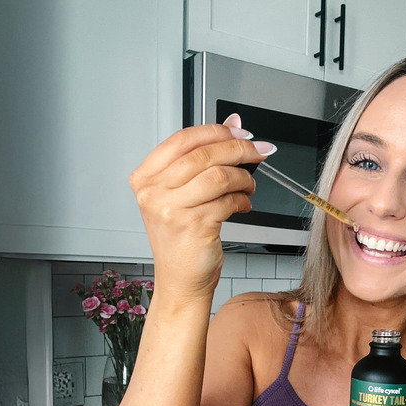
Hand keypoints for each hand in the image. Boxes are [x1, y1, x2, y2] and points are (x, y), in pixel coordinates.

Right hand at [128, 113, 274, 296]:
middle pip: (204, 154)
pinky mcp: (194, 226)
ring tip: (250, 185)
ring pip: (219, 175)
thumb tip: (232, 124)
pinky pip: (228, 200)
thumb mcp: (183, 194)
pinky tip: (243, 204)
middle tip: (259, 151)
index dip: (216, 131)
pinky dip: (243, 199)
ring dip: (244, 177)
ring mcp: (172, 210)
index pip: (183, 140)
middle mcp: (154, 193)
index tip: (240, 132)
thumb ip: (204, 157)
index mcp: (146, 178)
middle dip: (239, 149)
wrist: (180, 281)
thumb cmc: (181, 239)